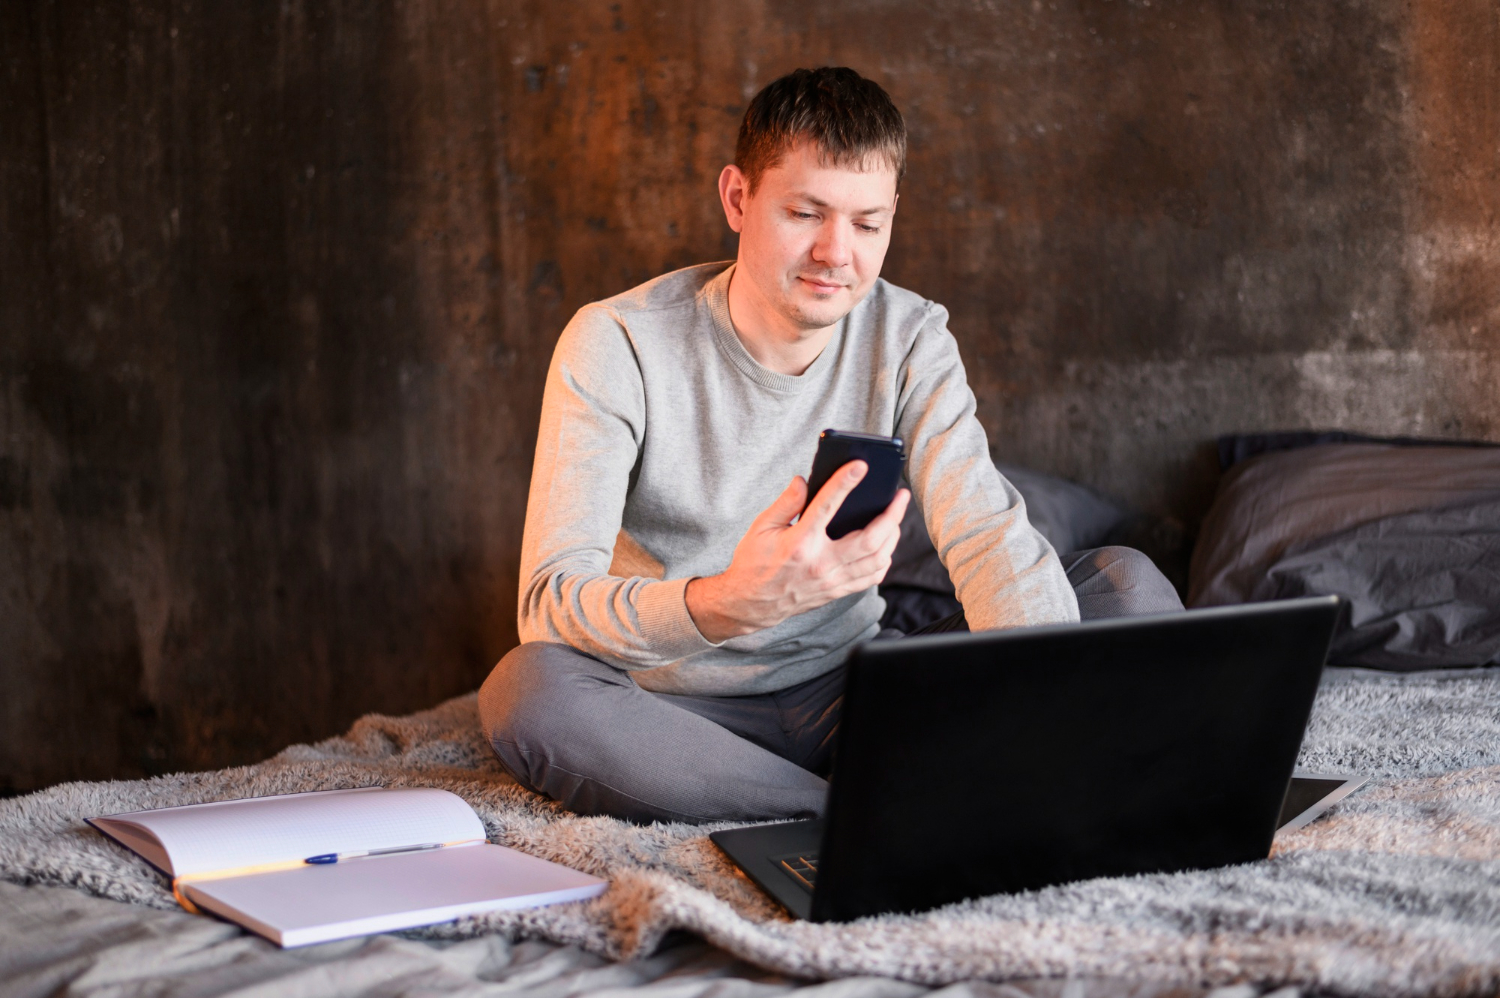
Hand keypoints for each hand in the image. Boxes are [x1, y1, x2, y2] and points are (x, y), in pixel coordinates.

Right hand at [685, 461, 910, 642]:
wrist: (750, 605)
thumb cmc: (753, 563)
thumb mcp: (761, 527)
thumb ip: (786, 503)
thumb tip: (804, 481)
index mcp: (800, 543)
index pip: (827, 506)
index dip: (845, 482)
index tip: (861, 465)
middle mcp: (820, 563)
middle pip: (870, 538)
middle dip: (892, 515)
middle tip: (900, 496)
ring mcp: (832, 581)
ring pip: (877, 559)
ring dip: (893, 537)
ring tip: (895, 518)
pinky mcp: (836, 592)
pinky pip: (871, 578)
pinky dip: (884, 560)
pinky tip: (886, 546)